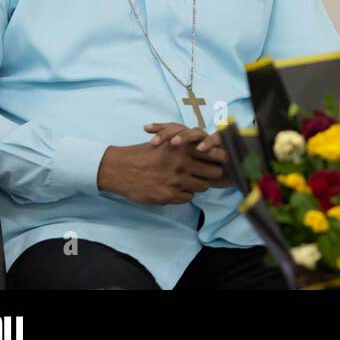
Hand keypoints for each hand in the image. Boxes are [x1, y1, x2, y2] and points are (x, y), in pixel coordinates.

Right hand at [96, 123, 230, 204]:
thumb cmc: (145, 153)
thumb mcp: (167, 142)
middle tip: (202, 173)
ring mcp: (176, 180)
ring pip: (203, 186)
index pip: (214, 153)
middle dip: (210, 173)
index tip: (219, 161)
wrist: (120, 169)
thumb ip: (187, 145)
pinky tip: (175, 189)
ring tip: (186, 181)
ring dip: (197, 185)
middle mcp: (182, 162)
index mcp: (183, 146)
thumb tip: (210, 149)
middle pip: (214, 172)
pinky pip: (188, 198)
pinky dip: (184, 194)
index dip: (218, 158)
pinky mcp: (168, 195)